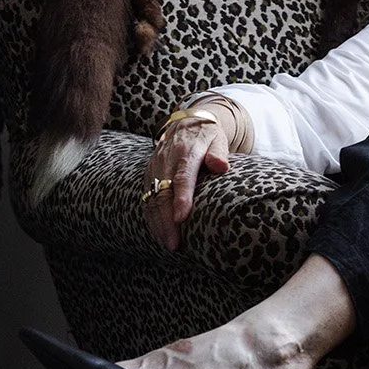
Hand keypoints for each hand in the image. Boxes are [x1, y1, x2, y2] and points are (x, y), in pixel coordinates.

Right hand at [142, 108, 230, 251]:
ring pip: (152, 199)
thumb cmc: (206, 136)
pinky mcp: (149, 176)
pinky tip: (160, 234)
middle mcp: (165, 161)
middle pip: (163, 193)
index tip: (182, 218)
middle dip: (167, 221)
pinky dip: (152, 218)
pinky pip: (147, 199)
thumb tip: (220, 166)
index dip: (181, 198)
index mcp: (185, 152)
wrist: (184, 124)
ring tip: (168, 244)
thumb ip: (219, 152)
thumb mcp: (217, 138)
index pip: (182, 177)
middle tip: (174, 244)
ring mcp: (154, 169)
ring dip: (158, 224)